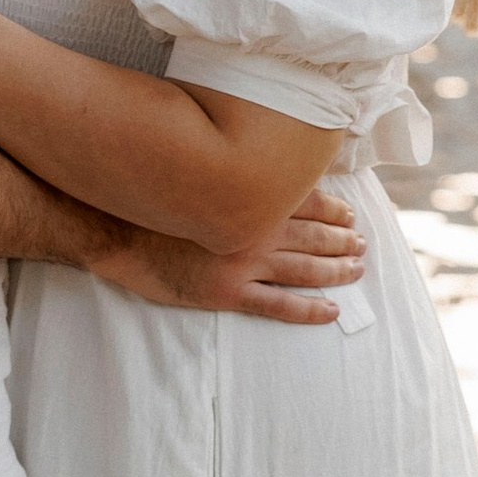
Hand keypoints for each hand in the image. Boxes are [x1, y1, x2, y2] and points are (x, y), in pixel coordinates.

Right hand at [95, 183, 365, 324]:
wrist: (115, 228)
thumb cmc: (153, 199)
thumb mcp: (196, 174)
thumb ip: (230, 174)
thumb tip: (255, 165)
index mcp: (250, 197)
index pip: (308, 200)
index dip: (335, 209)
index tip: (351, 213)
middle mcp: (255, 228)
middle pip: (315, 236)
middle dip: (344, 240)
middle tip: (362, 244)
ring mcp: (243, 263)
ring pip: (306, 269)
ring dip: (337, 270)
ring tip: (356, 270)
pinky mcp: (228, 292)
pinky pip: (279, 305)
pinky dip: (310, 309)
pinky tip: (332, 310)